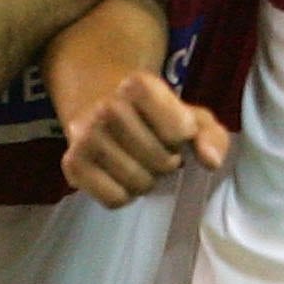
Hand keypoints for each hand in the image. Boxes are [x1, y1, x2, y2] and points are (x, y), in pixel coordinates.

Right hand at [60, 68, 228, 207]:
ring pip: (138, 183)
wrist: (97, 100)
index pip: (180, 132)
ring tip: (138, 162)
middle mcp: (107, 107)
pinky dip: (124, 195)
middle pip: (160, 161)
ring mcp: (86, 136)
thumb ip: (210, 135)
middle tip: (154, 151)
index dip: (182, 139)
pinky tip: (120, 175)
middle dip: (166, 163)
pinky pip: (114, 199)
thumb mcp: (187, 114)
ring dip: (146, 180)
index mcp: (139, 85)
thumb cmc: (151, 113)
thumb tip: (211, 161)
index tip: (171, 131)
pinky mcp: (71, 163)